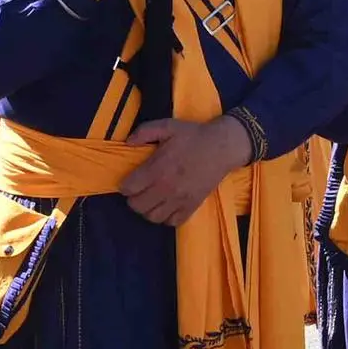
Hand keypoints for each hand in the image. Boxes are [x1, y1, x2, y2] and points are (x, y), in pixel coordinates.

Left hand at [117, 117, 252, 226]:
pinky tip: (166, 206)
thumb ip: (144, 132)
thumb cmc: (193, 136)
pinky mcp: (192, 206)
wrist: (222, 147)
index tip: (129, 181)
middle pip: (137, 206)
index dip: (125, 185)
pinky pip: (172, 222)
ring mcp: (179, 200)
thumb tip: (127, 142)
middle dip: (133, 199)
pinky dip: (166, 217)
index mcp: (157, 168)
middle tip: (139, 191)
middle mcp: (166, 188)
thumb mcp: (167, 126)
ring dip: (148, 209)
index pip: (129, 188)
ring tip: (152, 199)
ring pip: (152, 217)